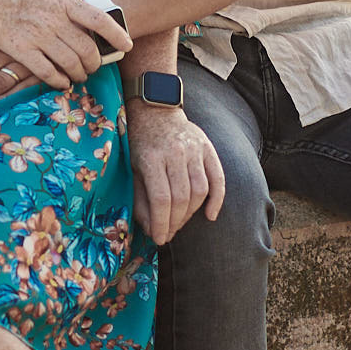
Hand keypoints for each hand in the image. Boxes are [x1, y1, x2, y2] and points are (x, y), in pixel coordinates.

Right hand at [0, 0, 130, 93]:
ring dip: (79, 73)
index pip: (100, 20)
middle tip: (94, 66)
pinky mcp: (19, 48)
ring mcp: (37, 35)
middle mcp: (54, 18)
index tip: (127, 46)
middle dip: (95, 62)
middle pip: (88, 48)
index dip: (117, 35)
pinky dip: (58, 80)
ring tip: (79, 76)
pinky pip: (46, 72)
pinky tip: (61, 82)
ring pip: (70, 63)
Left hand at [127, 103, 224, 245]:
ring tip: (180, 223)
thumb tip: (150, 228)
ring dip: (191, 213)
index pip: (161, 199)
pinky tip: (209, 215)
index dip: (161, 223)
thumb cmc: (141, 143)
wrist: (156, 111)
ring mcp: (194, 149)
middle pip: (181, 197)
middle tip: (168, 233)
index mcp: (152, 158)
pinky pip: (218, 178)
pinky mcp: (208, 148)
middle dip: (175, 222)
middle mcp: (175, 153)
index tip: (159, 239)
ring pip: (200, 190)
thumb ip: (141, 198)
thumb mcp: (133, 168)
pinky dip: (217, 199)